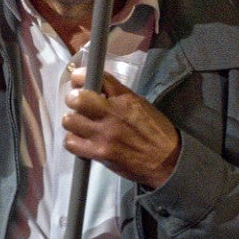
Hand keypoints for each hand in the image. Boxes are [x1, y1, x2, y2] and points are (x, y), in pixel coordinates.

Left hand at [64, 68, 180, 188]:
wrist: (169, 161)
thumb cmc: (156, 133)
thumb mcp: (141, 105)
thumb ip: (117, 96)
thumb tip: (94, 88)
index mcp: (126, 99)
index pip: (97, 78)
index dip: (81, 77)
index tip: (78, 81)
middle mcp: (113, 114)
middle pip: (77, 99)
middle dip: (73, 99)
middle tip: (78, 106)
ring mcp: (104, 134)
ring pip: (69, 120)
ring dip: (72, 122)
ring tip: (81, 126)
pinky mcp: (99, 152)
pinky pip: (71, 142)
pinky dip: (73, 141)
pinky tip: (82, 141)